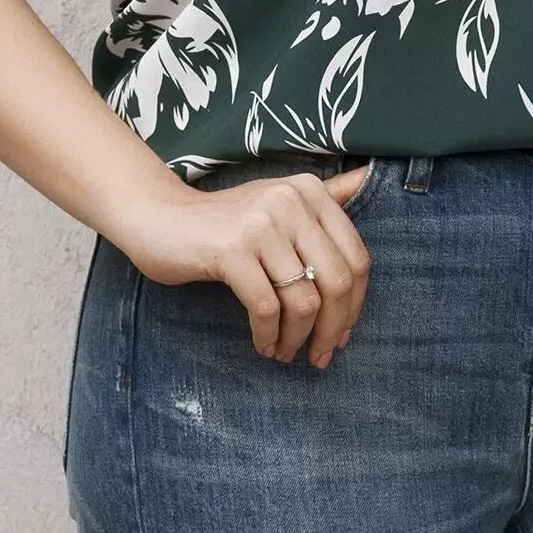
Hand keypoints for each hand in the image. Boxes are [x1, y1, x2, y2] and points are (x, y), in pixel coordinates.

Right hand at [121, 164, 372, 368]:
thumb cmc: (227, 220)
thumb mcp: (280, 201)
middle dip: (332, 328)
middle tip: (319, 356)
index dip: (355, 305)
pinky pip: (266, 307)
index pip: (357, 257)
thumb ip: (327, 196)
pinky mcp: (231, 249)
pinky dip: (268, 335)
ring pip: (303, 300)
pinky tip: (263, 345)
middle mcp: (291, 200)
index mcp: (310, 191)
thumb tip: (371, 176)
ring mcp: (261, 223)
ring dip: (298, 338)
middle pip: (337, 281)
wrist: (161, 219)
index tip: (341, 333)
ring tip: (285, 352)